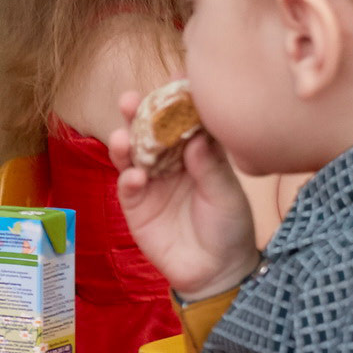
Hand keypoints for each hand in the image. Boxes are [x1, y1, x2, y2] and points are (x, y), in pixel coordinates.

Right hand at [108, 92, 258, 300]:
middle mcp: (169, 163)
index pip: (182, 121)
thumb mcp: (227, 195)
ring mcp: (150, 183)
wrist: (217, 271)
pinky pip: (127, 188)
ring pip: (131, 155)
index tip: (172, 81)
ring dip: (124, 143)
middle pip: (149, 133)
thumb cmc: (229, 227)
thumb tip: (196, 137)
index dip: (175, 102)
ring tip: (123, 137)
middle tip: (131, 100)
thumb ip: (210, 167)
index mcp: (196, 153)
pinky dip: (128, 180)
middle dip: (138, 115)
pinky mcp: (136, 206)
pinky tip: (135, 178)